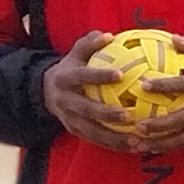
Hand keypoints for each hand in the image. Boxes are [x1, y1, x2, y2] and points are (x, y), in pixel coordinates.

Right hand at [39, 32, 147, 153]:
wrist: (46, 92)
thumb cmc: (71, 69)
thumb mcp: (75, 54)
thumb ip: (89, 43)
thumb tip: (109, 35)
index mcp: (64, 79)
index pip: (82, 77)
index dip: (100, 76)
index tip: (121, 74)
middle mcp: (65, 101)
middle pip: (86, 109)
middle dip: (106, 113)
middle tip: (129, 114)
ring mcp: (69, 119)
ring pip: (92, 131)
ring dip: (115, 138)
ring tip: (137, 140)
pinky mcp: (76, 132)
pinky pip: (97, 141)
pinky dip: (116, 145)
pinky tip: (137, 148)